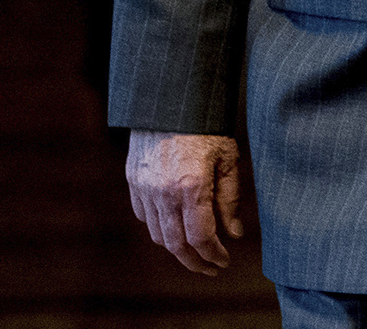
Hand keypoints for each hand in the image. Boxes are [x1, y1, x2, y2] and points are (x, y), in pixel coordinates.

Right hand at [126, 130, 243, 274]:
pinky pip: (143, 215)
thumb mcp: (228, 159)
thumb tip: (233, 234)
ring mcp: (144, 186)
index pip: (201, 239)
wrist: (171, 99)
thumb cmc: (207, 127)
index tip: (224, 262)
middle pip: (176, 245)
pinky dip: (158, 227)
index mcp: (192, 186)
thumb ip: (229, 200)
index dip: (214, 256)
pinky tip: (175, 225)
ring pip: (157, 234)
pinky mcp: (133, 179)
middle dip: (195, 262)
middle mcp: (164, 191)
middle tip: (211, 268)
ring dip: (177, 248)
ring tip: (195, 249)